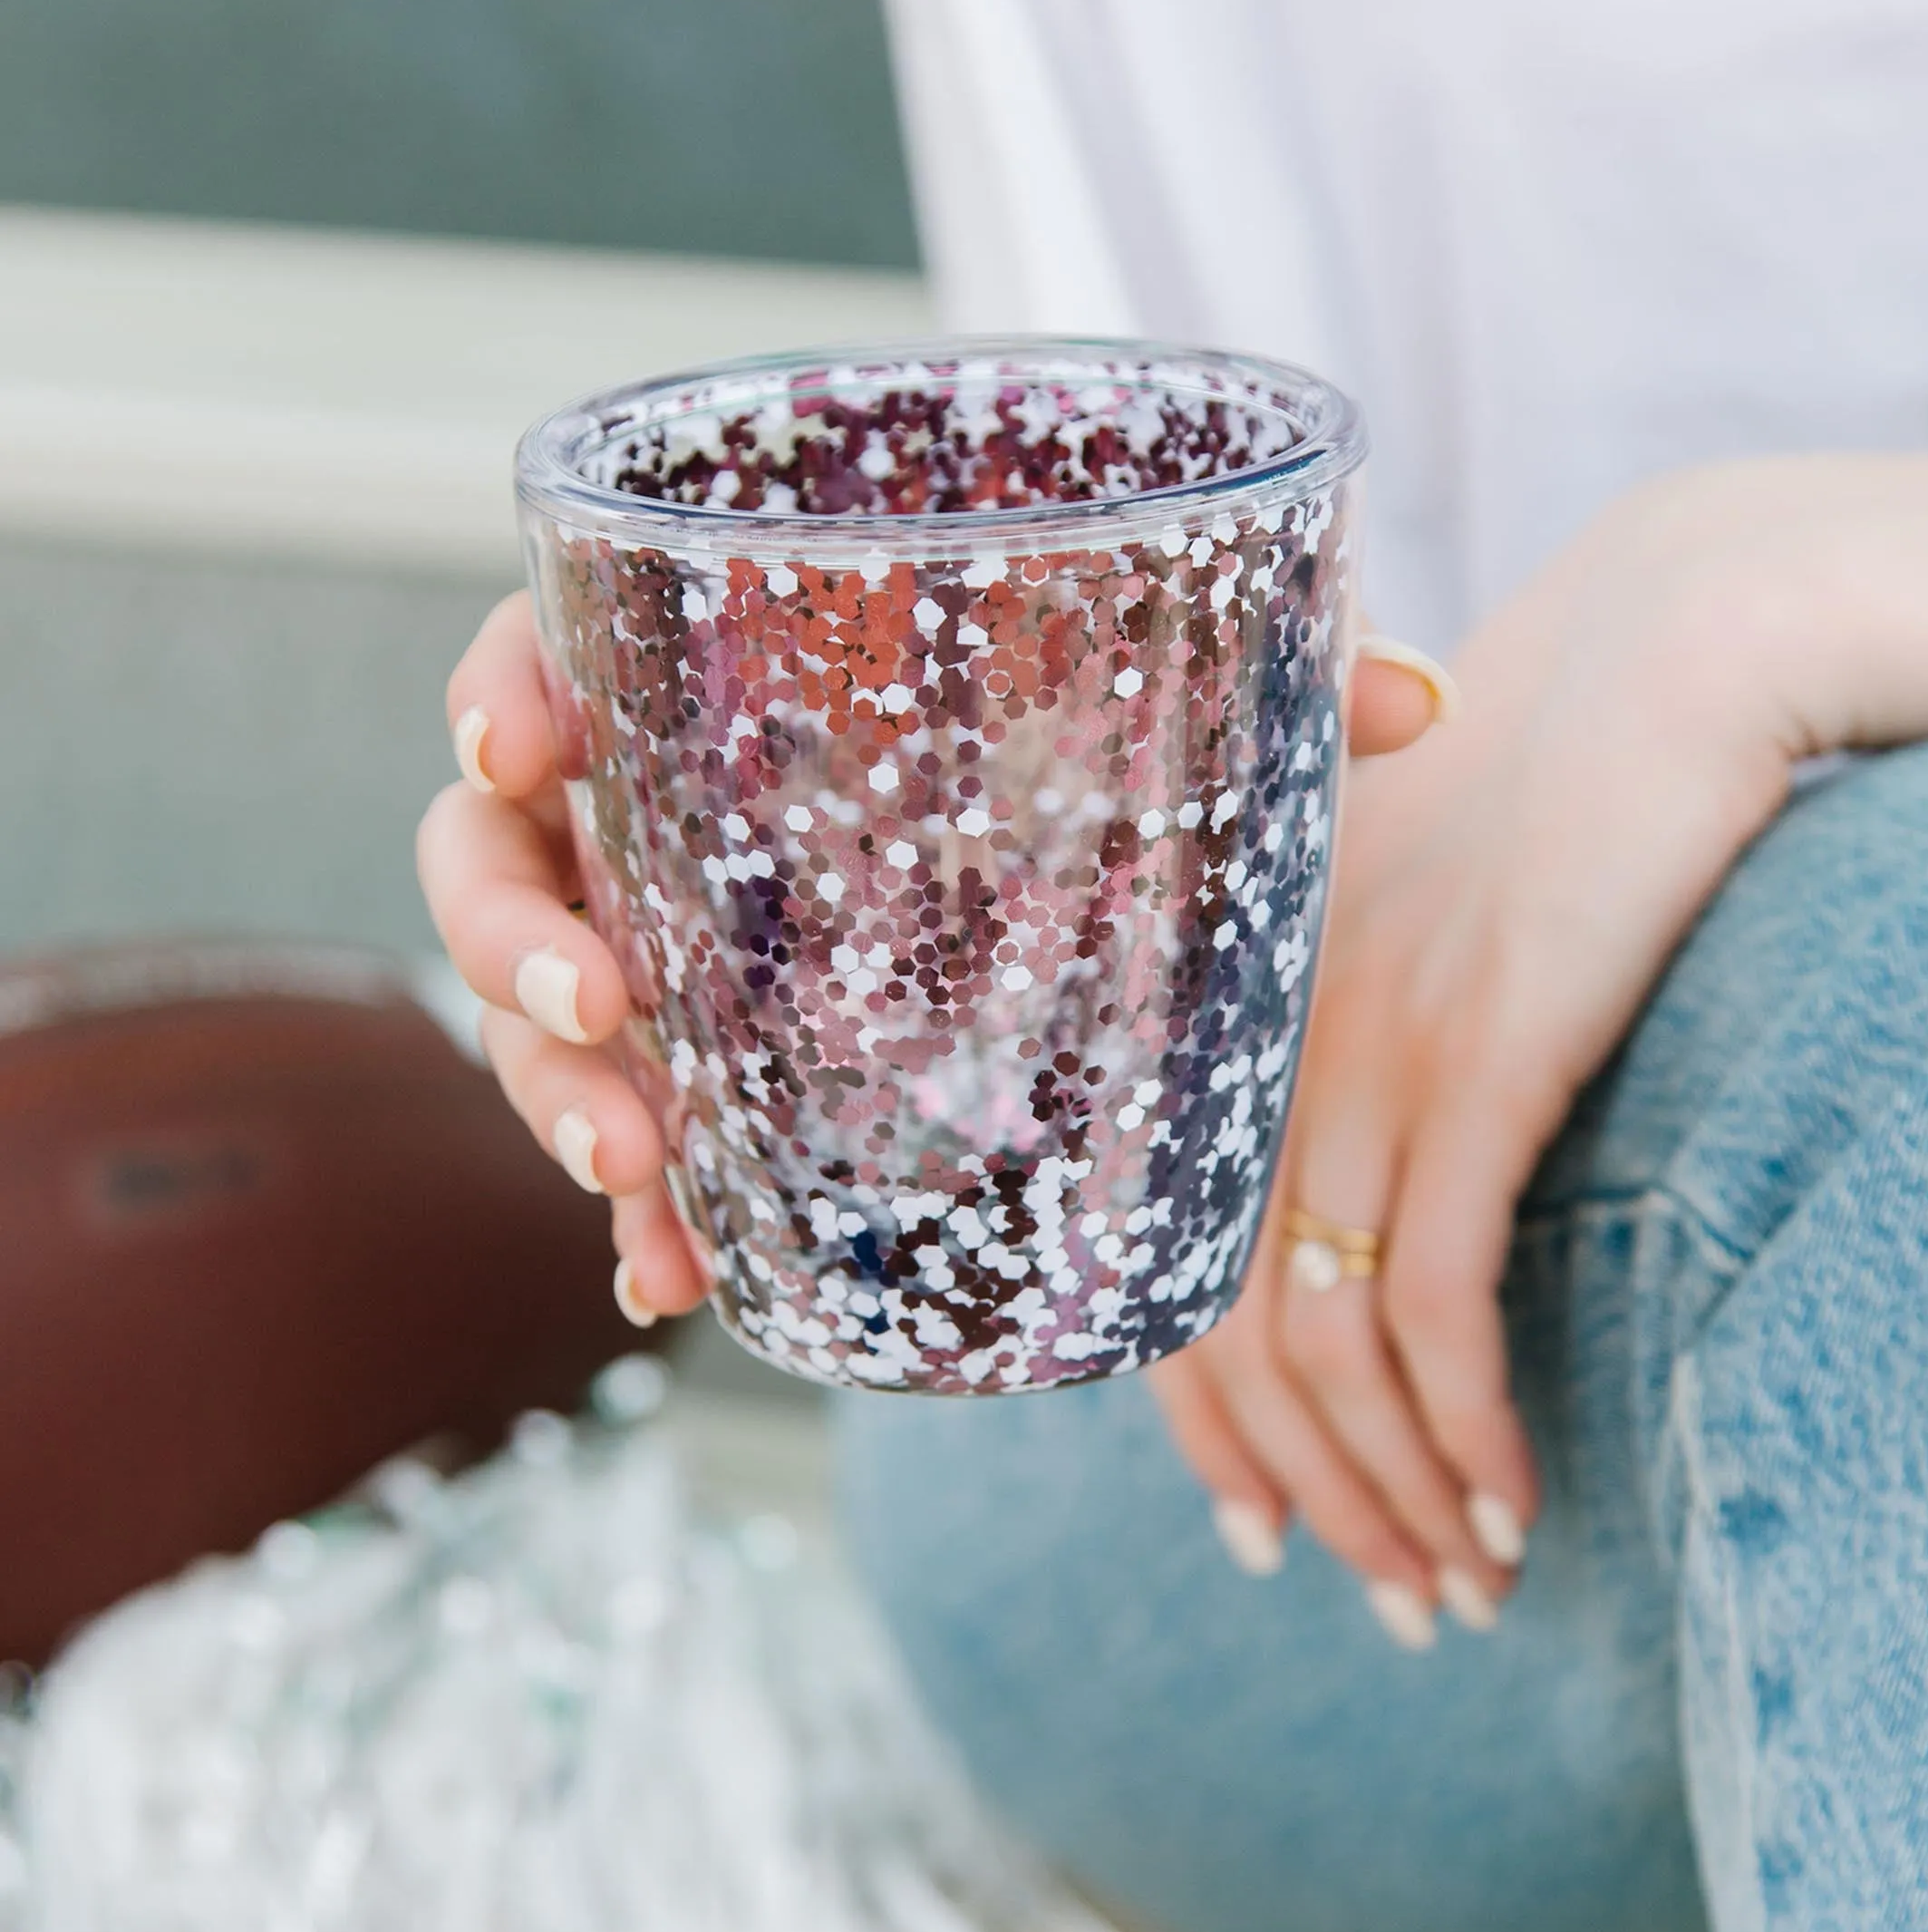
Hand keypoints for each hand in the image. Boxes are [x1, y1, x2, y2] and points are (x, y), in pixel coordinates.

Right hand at [417, 596, 1446, 1325]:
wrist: (1042, 876)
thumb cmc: (1064, 742)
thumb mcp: (1145, 709)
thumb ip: (1266, 683)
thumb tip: (1431, 701)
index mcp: (705, 676)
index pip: (544, 650)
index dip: (502, 694)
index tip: (525, 747)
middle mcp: (641, 808)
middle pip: (493, 859)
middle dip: (513, 941)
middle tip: (603, 1005)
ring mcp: (644, 940)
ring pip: (530, 1013)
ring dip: (555, 1096)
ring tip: (633, 1175)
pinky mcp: (685, 1062)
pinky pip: (619, 1136)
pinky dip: (635, 1212)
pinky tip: (667, 1281)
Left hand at [1149, 465, 1842, 1644]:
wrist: (1666, 644)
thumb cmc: (1547, 778)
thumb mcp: (1408, 917)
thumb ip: (1356, 1038)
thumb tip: (1374, 1201)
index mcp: (1235, 1017)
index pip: (1162, 1267)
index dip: (1195, 1428)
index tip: (1262, 1535)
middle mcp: (1268, 1044)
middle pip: (1229, 1339)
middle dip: (1313, 1502)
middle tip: (1393, 1605)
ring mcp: (1365, 1047)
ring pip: (1330, 1345)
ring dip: (1396, 1495)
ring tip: (1467, 1589)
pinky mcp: (1482, 1053)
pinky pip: (1441, 1297)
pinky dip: (1466, 1428)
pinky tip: (1513, 1502)